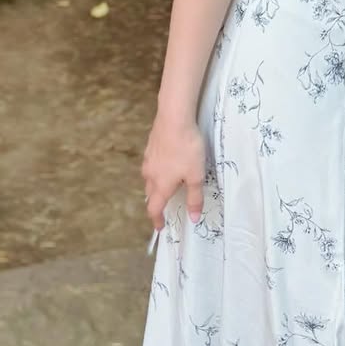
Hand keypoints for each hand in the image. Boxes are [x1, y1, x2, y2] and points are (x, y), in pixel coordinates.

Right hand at [140, 114, 206, 231]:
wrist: (174, 117)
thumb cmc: (187, 149)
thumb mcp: (196, 175)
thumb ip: (194, 198)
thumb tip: (193, 219)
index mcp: (161, 185)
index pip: (154, 208)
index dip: (157, 219)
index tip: (160, 227)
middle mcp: (150, 174)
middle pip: (150, 194)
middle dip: (156, 201)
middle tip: (164, 205)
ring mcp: (148, 159)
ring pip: (148, 178)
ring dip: (155, 185)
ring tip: (165, 184)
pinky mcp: (150, 145)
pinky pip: (151, 163)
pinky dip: (156, 169)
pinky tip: (165, 161)